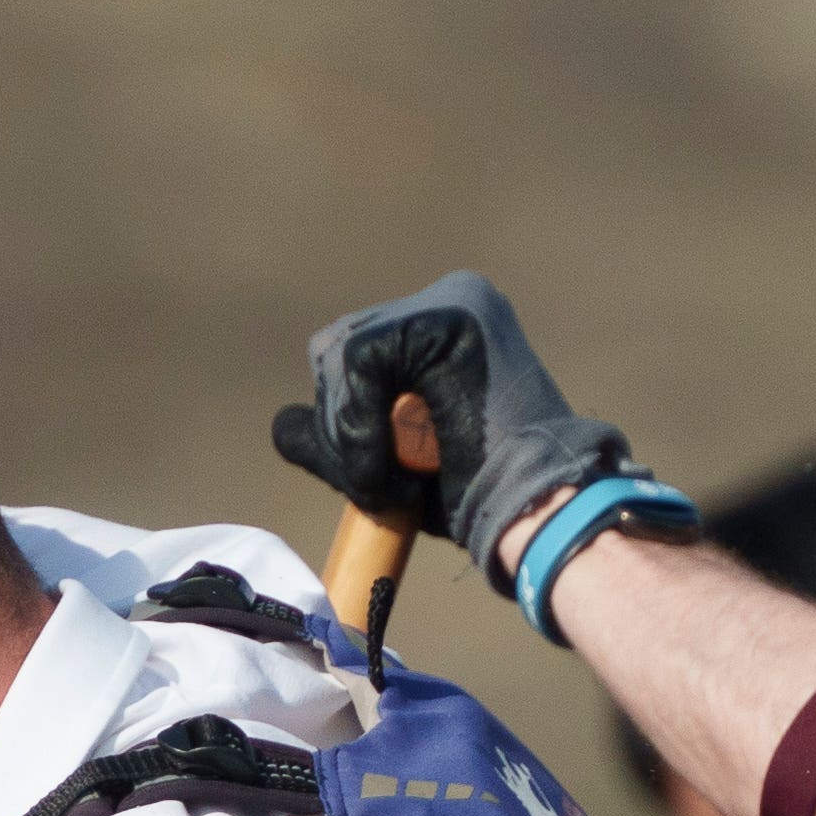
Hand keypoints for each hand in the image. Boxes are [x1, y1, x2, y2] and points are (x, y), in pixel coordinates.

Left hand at [273, 271, 636, 573]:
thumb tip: (284, 424)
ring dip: (354, 437)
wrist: (531, 516)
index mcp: (442, 326)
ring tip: (405, 481)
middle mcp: (450, 298)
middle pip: (338, 349)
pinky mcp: (447, 316)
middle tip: (392, 486)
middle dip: (344, 429)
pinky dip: (359, 427)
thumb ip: (342, 436)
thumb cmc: (475, 496)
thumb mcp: (392, 463)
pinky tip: (399, 470)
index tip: (383, 481)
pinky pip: (358, 362)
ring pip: (343, 356)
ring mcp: (452, 301)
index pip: (349, 356)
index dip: (346, 425)